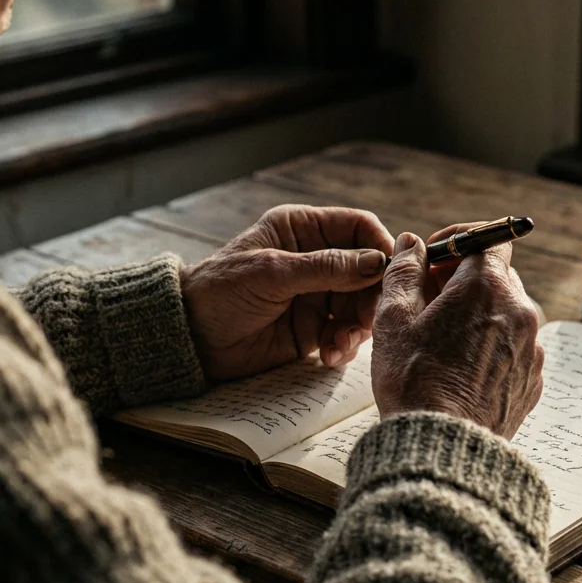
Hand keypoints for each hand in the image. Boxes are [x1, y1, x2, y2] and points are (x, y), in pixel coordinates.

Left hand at [181, 204, 394, 381]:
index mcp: (302, 229)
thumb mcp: (272, 273)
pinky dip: (344, 345)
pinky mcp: (313, 329)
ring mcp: (316, 295)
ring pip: (361, 305)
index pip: (358, 227)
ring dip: (359, 326)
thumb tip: (377, 263)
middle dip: (372, 296)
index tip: (390, 272)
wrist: (190, 339)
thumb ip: (326, 267)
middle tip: (367, 319)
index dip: (379, 246)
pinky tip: (329, 355)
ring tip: (341, 342)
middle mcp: (315, 259)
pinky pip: (345, 334)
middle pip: (368, 271)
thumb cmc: (220, 291)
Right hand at [372, 226, 544, 438]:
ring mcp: (532, 347)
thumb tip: (411, 245)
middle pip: (497, 276)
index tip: (434, 260)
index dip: (459, 243)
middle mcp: (519, 310)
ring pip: (505, 314)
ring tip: (442, 344)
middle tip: (428, 303)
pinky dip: (491, 349)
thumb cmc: (414, 381)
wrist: (444, 447)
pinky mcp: (534, 379)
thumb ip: (404, 272)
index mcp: (487, 286)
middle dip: (464, 281)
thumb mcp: (394, 319)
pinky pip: (514, 348)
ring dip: (478, 316)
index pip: (488, 238)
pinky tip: (460, 371)